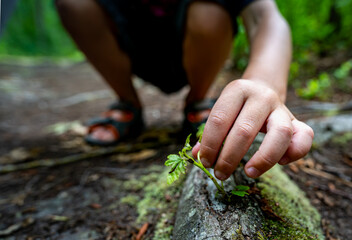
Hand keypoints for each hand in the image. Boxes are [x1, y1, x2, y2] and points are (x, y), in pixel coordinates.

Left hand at [192, 79, 313, 179]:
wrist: (262, 86)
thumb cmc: (236, 105)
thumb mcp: (220, 110)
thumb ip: (208, 132)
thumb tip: (196, 156)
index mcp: (237, 90)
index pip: (219, 120)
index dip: (210, 144)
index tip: (205, 162)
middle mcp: (261, 97)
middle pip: (245, 130)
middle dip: (229, 157)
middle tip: (220, 174)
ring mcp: (281, 108)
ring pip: (280, 134)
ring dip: (263, 159)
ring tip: (248, 172)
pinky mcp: (297, 120)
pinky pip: (305, 137)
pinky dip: (294, 153)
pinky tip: (280, 163)